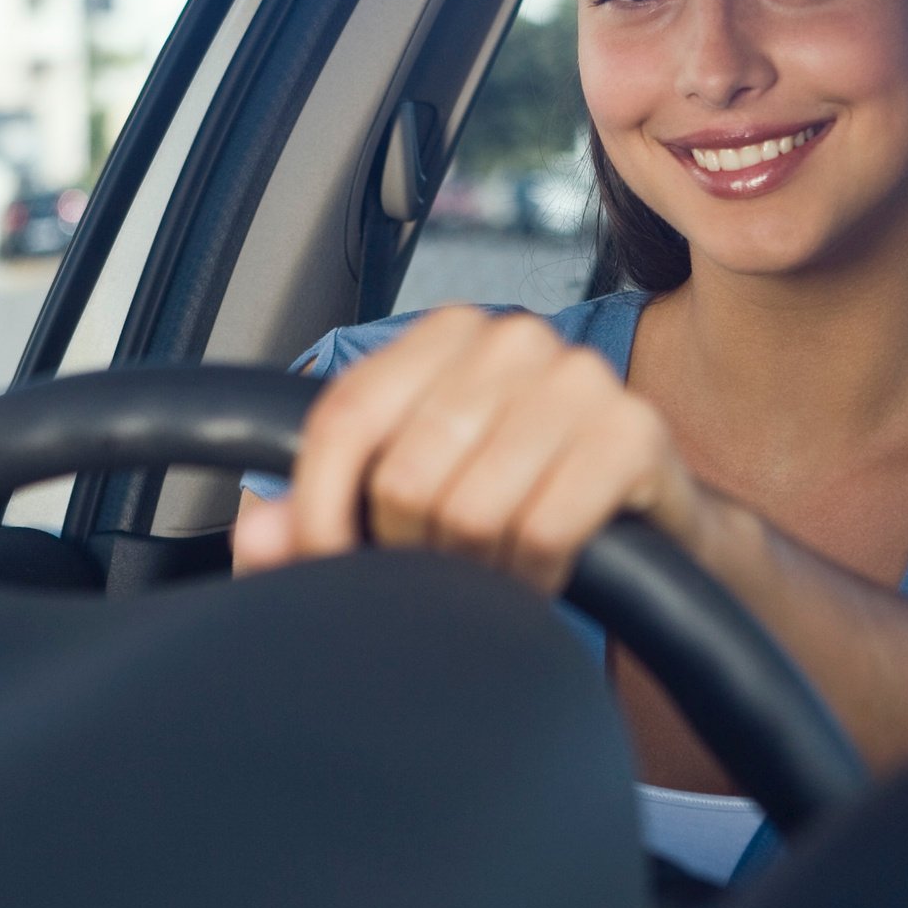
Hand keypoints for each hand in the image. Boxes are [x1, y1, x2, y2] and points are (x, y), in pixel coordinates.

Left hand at [231, 306, 712, 592]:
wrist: (649, 523)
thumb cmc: (515, 503)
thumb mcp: (410, 508)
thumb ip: (320, 522)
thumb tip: (258, 534)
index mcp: (445, 332)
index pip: (344, 417)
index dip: (320, 508)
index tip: (329, 564)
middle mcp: (513, 338)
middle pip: (406, 477)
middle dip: (414, 553)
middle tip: (443, 569)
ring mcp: (579, 377)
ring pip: (471, 511)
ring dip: (477, 572)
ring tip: (494, 569)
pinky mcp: (634, 431)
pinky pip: (543, 530)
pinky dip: (534, 575)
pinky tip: (543, 571)